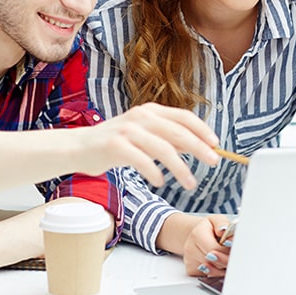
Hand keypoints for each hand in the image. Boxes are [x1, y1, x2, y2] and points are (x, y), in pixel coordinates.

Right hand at [77, 103, 219, 188]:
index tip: (216, 145)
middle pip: (178, 132)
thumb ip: (166, 138)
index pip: (184, 117)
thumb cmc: (114, 143)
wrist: (79, 147)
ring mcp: (127, 129)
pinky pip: (142, 160)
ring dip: (181, 168)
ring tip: (190, 183)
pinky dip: (155, 173)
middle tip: (213, 162)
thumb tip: (194, 147)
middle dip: (199, 148)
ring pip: (164, 148)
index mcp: (150, 111)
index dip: (202, 130)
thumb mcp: (143, 136)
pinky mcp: (115, 145)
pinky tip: (160, 182)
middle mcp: (140, 116)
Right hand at [182, 215, 231, 276]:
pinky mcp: (191, 270)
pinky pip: (208, 277)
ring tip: (223, 256)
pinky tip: (216, 263)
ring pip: (213, 271)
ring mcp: (189, 261)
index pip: (215, 249)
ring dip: (222, 267)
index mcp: (196, 234)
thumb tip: (223, 231)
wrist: (197, 235)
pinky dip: (216, 273)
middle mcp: (189, 248)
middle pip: (214, 262)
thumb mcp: (216, 220)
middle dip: (226, 259)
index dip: (227, 250)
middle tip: (231, 253)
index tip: (233, 247)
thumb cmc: (209, 228)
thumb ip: (222, 224)